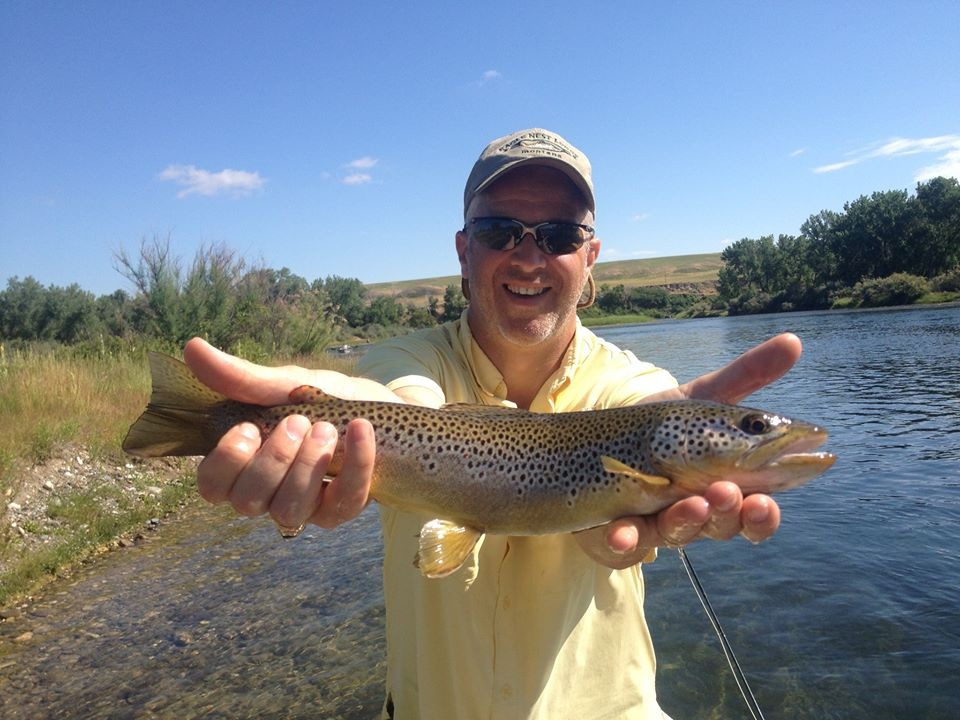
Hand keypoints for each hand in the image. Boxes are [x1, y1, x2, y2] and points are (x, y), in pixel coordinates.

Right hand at [182, 337, 396, 531]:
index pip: (211, 485)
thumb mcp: (286, 384)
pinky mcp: (342, 507)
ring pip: (288, 511)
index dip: (225, 463)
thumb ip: (243, 378)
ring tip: (327, 428)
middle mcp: (268, 491)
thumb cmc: (324, 398)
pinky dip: (356, 464)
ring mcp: (305, 504)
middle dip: (272, 460)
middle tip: (297, 421)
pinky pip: (343, 502)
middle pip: (247, 501)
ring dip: (307, 468)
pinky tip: (362, 430)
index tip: (249, 426)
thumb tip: (193, 347)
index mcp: (245, 462)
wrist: (381, 405)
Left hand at [575, 333, 800, 567]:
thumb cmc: (663, 431)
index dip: (766, 511)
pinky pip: (622, 545)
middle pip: (723, 526)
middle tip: (731, 492)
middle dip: (731, 513)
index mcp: (725, 488)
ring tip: (690, 501)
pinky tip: (620, 531)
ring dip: (687, 521)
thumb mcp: (700, 402)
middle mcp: (696, 514)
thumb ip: (744, 378)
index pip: (756, 509)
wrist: (598, 443)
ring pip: (678, 535)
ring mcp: (655, 526)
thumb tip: (795, 340)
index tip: (768, 500)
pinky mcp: (617, 535)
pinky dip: (624, 540)